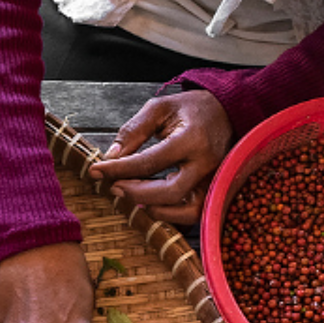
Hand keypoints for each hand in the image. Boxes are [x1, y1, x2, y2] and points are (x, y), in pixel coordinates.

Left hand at [89, 89, 232, 225]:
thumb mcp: (159, 108)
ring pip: (186, 211)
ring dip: (156, 209)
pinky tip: (152, 203)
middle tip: (113, 186)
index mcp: (192, 138)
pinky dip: (172, 214)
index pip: (150, 161)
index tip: (96, 170)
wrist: (227, 110)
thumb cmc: (191, 109)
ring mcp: (215, 179)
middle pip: (168, 192)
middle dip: (135, 193)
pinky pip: (195, 213)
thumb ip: (133, 131)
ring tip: (133, 196)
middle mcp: (206, 163)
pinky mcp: (216, 190)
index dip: (119, 169)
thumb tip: (111, 156)